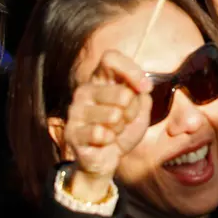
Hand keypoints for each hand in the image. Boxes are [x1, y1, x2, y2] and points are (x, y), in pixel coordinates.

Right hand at [63, 50, 151, 201]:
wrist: (106, 159)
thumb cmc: (122, 130)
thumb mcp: (139, 110)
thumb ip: (141, 94)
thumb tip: (141, 87)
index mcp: (100, 80)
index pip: (110, 58)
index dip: (131, 71)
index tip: (146, 88)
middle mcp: (85, 90)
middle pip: (122, 93)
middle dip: (132, 112)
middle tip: (124, 120)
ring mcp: (75, 111)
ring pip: (114, 116)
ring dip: (120, 128)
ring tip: (113, 131)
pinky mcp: (71, 132)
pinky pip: (101, 134)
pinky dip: (110, 141)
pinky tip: (103, 142)